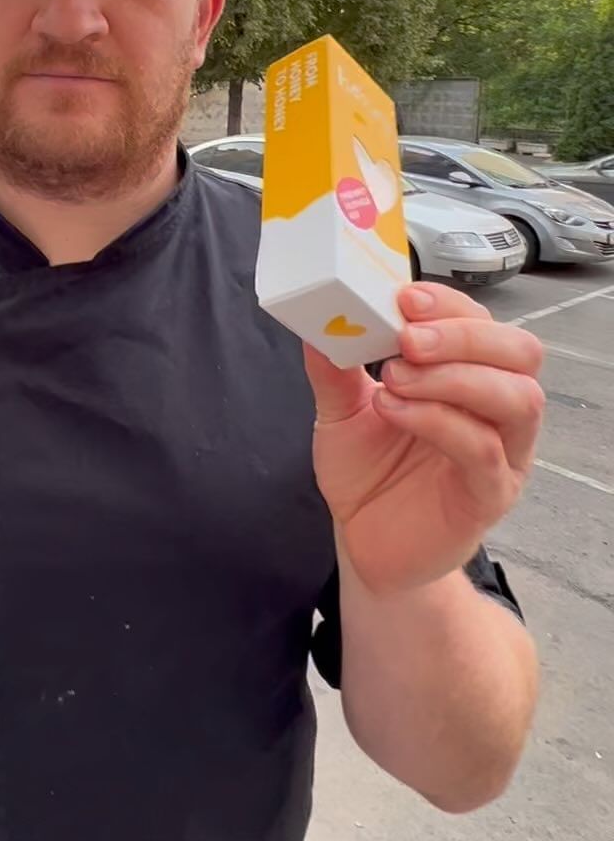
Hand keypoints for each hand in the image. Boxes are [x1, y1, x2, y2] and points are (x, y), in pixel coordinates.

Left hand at [307, 283, 543, 593]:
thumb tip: (319, 318)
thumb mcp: (341, 409)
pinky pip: (484, 451)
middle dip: (463, 335)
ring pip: (517, 398)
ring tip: (395, 377)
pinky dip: (439, 421)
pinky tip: (394, 410)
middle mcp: (497, 410)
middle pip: (520, 353)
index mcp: (468, 376)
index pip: (484, 323)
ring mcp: (503, 455)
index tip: (404, 298)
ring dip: (454, 376)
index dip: (449, 304)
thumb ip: (335, 365)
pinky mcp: (490, 496)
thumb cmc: (368, 472)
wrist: (365, 542)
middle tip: (407, 338)